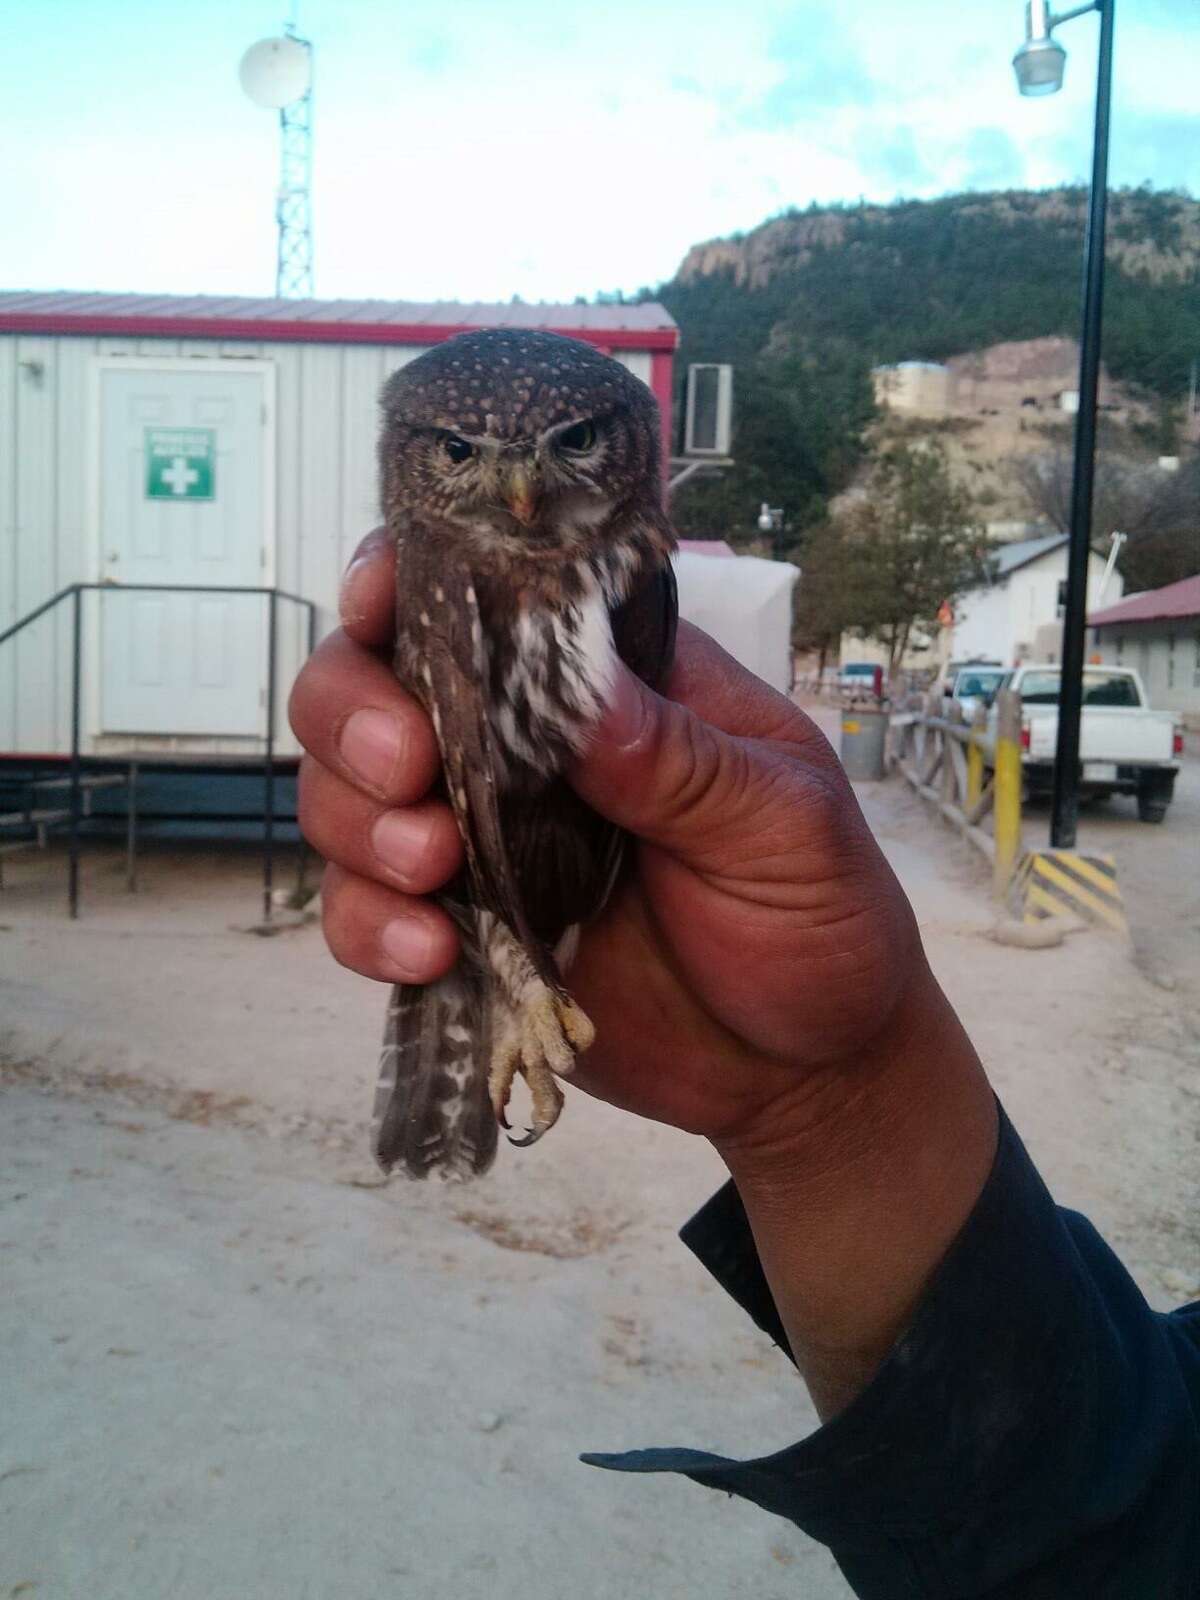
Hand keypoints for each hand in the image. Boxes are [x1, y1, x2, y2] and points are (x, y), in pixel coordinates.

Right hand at [290, 530, 922, 1145]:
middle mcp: (529, 747)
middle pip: (379, 683)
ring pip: (351, 794)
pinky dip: (368, 925)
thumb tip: (581, 691)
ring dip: (358, 822)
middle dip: (357, 713)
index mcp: (615, 683)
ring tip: (431, 869)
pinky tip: (429, 952)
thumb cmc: (821, 921)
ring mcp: (486, 838)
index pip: (494, 599)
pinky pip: (368, 912)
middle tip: (405, 769)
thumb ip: (682, 761)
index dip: (411, 584)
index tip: (375, 608)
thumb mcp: (783, 826)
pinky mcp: (465, 930)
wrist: (806, 1071)